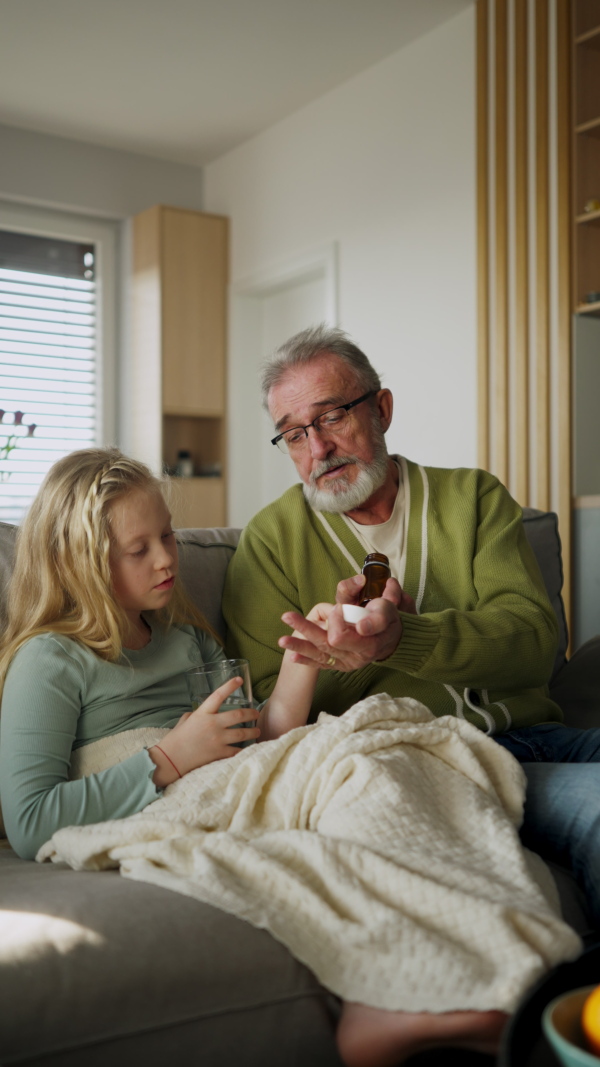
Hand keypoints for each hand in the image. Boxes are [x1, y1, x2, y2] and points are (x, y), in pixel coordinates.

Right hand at [149, 677, 259, 785]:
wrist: (169, 761)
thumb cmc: (174, 741)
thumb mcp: (184, 722)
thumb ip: (193, 715)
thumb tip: (198, 714)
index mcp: (202, 714)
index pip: (218, 695)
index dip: (230, 686)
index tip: (239, 680)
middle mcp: (212, 724)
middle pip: (238, 715)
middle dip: (251, 713)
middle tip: (256, 714)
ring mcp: (217, 739)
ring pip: (242, 733)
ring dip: (252, 732)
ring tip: (257, 731)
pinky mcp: (219, 753)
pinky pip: (237, 751)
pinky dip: (244, 750)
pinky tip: (249, 749)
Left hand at [277, 577, 415, 672]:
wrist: (392, 637)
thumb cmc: (386, 618)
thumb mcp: (387, 607)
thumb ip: (378, 612)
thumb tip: (360, 625)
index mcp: (368, 644)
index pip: (342, 636)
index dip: (336, 622)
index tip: (338, 609)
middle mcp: (356, 657)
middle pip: (327, 644)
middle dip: (306, 630)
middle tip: (287, 615)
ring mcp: (347, 662)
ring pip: (320, 654)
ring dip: (299, 646)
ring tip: (281, 640)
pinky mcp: (340, 664)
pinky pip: (321, 664)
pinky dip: (306, 661)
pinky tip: (290, 657)